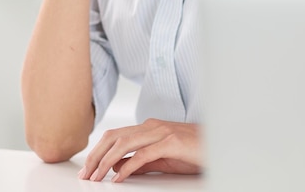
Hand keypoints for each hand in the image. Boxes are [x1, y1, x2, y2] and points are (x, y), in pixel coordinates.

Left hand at [77, 119, 202, 182]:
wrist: (218, 145)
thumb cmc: (193, 152)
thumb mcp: (162, 158)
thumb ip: (140, 161)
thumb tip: (117, 166)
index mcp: (148, 128)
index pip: (115, 135)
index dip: (98, 151)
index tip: (88, 168)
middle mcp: (152, 126)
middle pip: (114, 137)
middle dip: (96, 156)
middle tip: (86, 174)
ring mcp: (161, 132)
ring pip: (124, 143)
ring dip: (106, 161)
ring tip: (96, 177)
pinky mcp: (171, 142)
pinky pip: (143, 155)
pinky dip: (127, 166)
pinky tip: (118, 178)